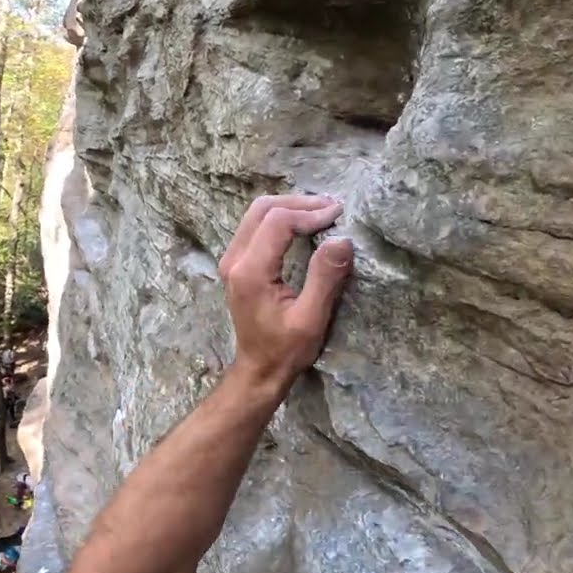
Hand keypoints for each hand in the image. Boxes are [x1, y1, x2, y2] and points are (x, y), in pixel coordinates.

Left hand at [218, 194, 353, 388]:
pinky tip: (303, 223)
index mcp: (250, 272)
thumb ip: (324, 278)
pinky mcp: (236, 263)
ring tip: (322, 212)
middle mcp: (234, 260)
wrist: (259, 370)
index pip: (278, 222)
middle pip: (263, 209)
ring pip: (257, 213)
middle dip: (300, 203)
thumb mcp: (311, 319)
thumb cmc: (286, 350)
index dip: (310, 213)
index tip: (339, 216)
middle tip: (333, 208)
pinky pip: (255, 225)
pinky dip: (280, 217)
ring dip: (290, 207)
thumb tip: (342, 240)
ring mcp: (231, 260)